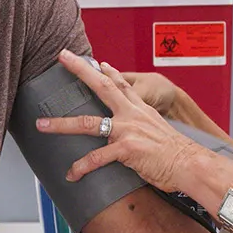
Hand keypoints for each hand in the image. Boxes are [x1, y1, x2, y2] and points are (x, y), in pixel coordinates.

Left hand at [35, 50, 203, 193]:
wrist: (191, 165)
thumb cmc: (179, 156)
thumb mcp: (163, 133)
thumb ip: (147, 130)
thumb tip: (141, 138)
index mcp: (142, 110)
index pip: (122, 85)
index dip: (109, 72)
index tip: (98, 62)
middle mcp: (132, 115)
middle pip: (101, 86)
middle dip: (79, 70)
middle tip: (62, 58)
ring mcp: (127, 130)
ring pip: (87, 123)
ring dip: (61, 125)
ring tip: (41, 124)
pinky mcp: (126, 149)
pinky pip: (96, 158)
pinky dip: (81, 167)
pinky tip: (72, 174)